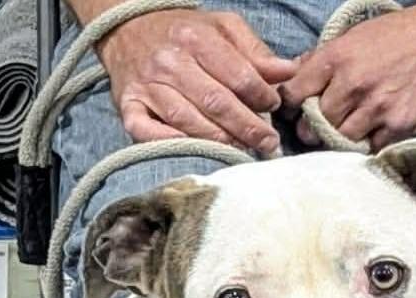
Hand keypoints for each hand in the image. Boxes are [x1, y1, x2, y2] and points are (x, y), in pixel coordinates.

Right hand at [99, 11, 296, 155]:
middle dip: (246, 126)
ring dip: (217, 140)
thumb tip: (287, 72)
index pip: (238, 75)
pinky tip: (194, 151)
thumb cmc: (183, 32)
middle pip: (215, 101)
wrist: (129, 28)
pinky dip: (171, 143)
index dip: (260, 96)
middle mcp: (170, 62)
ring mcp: (147, 86)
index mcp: (197, 38)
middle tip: (267, 144)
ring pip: (186, 120)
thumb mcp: (222, 28)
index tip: (274, 108)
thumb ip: (254, 52)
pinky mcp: (127, 106)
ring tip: (240, 150)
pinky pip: (148, 132)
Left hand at [280, 0, 415, 150]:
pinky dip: (367, 143)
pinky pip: (368, 147)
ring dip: (338, 139)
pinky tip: (372, 130)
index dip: (290, 106)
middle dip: (313, 128)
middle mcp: (354, 83)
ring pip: (337, 140)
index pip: (293, 95)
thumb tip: (290, 78)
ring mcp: (377, 107)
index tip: (296, 110)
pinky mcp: (398, 125)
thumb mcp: (354, 36)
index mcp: (337, 58)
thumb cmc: (398, 35)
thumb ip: (321, 59)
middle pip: (312, 126)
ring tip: (347, 128)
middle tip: (322, 125)